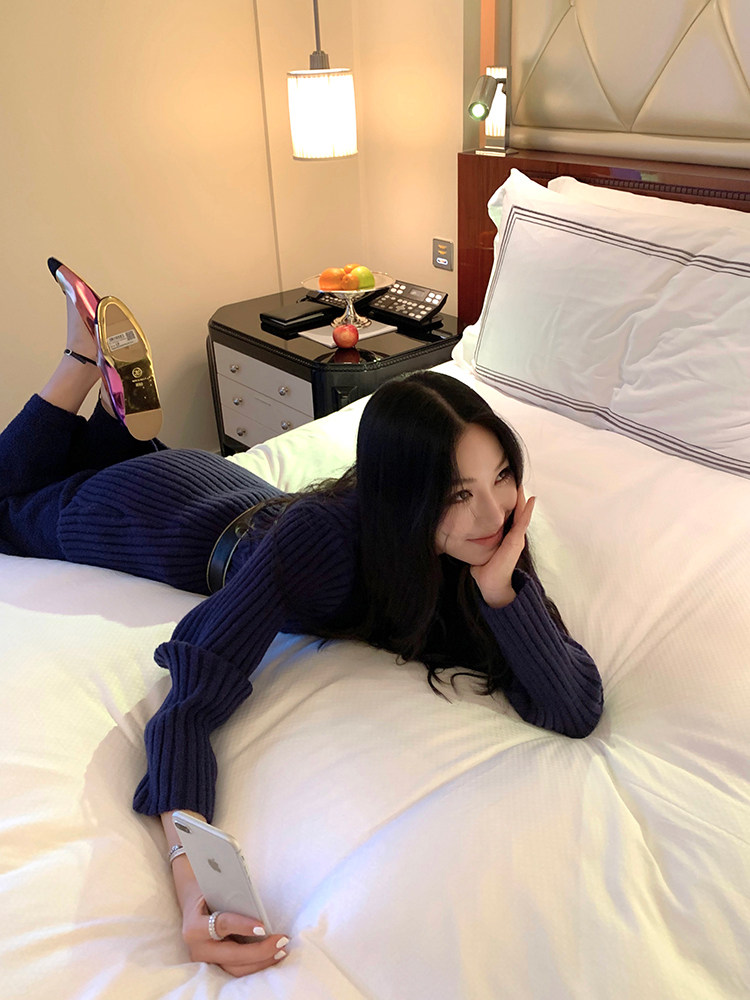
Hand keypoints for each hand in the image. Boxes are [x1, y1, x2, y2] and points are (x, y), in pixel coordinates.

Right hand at [181, 890, 289, 976]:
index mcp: (195, 927)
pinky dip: (257, 964)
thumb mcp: (216, 892)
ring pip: (236, 969)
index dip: (242, 926)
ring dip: (261, 962)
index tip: (263, 927)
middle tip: (281, 941)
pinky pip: (238, 969)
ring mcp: (207, 961)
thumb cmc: (208, 894)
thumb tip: (258, 907)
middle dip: (259, 951)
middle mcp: (198, 949)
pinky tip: (273, 956)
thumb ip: (233, 899)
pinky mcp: (216, 966)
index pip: (222, 925)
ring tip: (281, 950)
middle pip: (232, 956)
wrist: (193, 907)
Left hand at [470, 487, 534, 607]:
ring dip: (523, 499)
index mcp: (505, 537)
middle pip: (517, 512)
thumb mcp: (478, 549)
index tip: (504, 486)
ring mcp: (516, 539)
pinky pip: (522, 523)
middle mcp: (513, 536)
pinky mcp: (516, 542)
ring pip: (522, 514)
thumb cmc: (483, 569)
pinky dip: (527, 511)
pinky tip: (529, 500)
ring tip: (522, 484)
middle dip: (516, 496)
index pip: (508, 515)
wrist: (490, 584)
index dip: (508, 502)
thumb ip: (474, 540)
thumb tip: (458, 530)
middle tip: (515, 479)